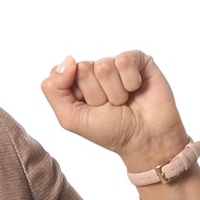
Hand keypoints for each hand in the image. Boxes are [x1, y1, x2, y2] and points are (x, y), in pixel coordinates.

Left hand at [40, 51, 187, 169]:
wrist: (145, 139)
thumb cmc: (111, 131)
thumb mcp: (71, 118)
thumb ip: (54, 90)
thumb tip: (68, 60)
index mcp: (76, 83)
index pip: (63, 74)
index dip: (77, 96)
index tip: (89, 109)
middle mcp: (95, 71)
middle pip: (84, 69)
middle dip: (97, 95)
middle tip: (109, 107)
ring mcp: (115, 64)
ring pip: (104, 67)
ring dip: (115, 92)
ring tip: (124, 102)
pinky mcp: (137, 60)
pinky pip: (124, 61)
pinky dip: (130, 82)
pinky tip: (136, 90)